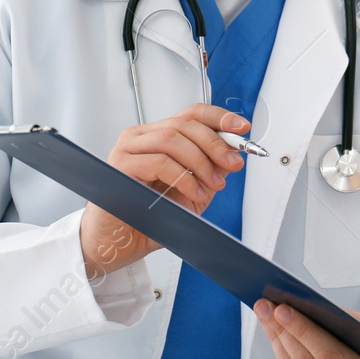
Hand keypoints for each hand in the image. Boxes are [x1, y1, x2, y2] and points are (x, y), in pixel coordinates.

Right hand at [79, 106, 250, 278]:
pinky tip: (195, 193)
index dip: (219, 117)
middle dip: (215, 143)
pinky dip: (184, 178)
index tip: (242, 128)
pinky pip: (160, 163)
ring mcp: (127, 150)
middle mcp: (140, 137)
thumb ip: (210, 170)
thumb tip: (233, 153)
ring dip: (201, 162)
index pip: (191, 114)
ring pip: (172, 139)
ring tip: (213, 185)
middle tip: (233, 163)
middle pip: (184, 124)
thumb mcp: (192, 191)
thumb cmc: (148, 217)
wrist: (117, 245)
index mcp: (156, 136)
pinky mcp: (120, 167)